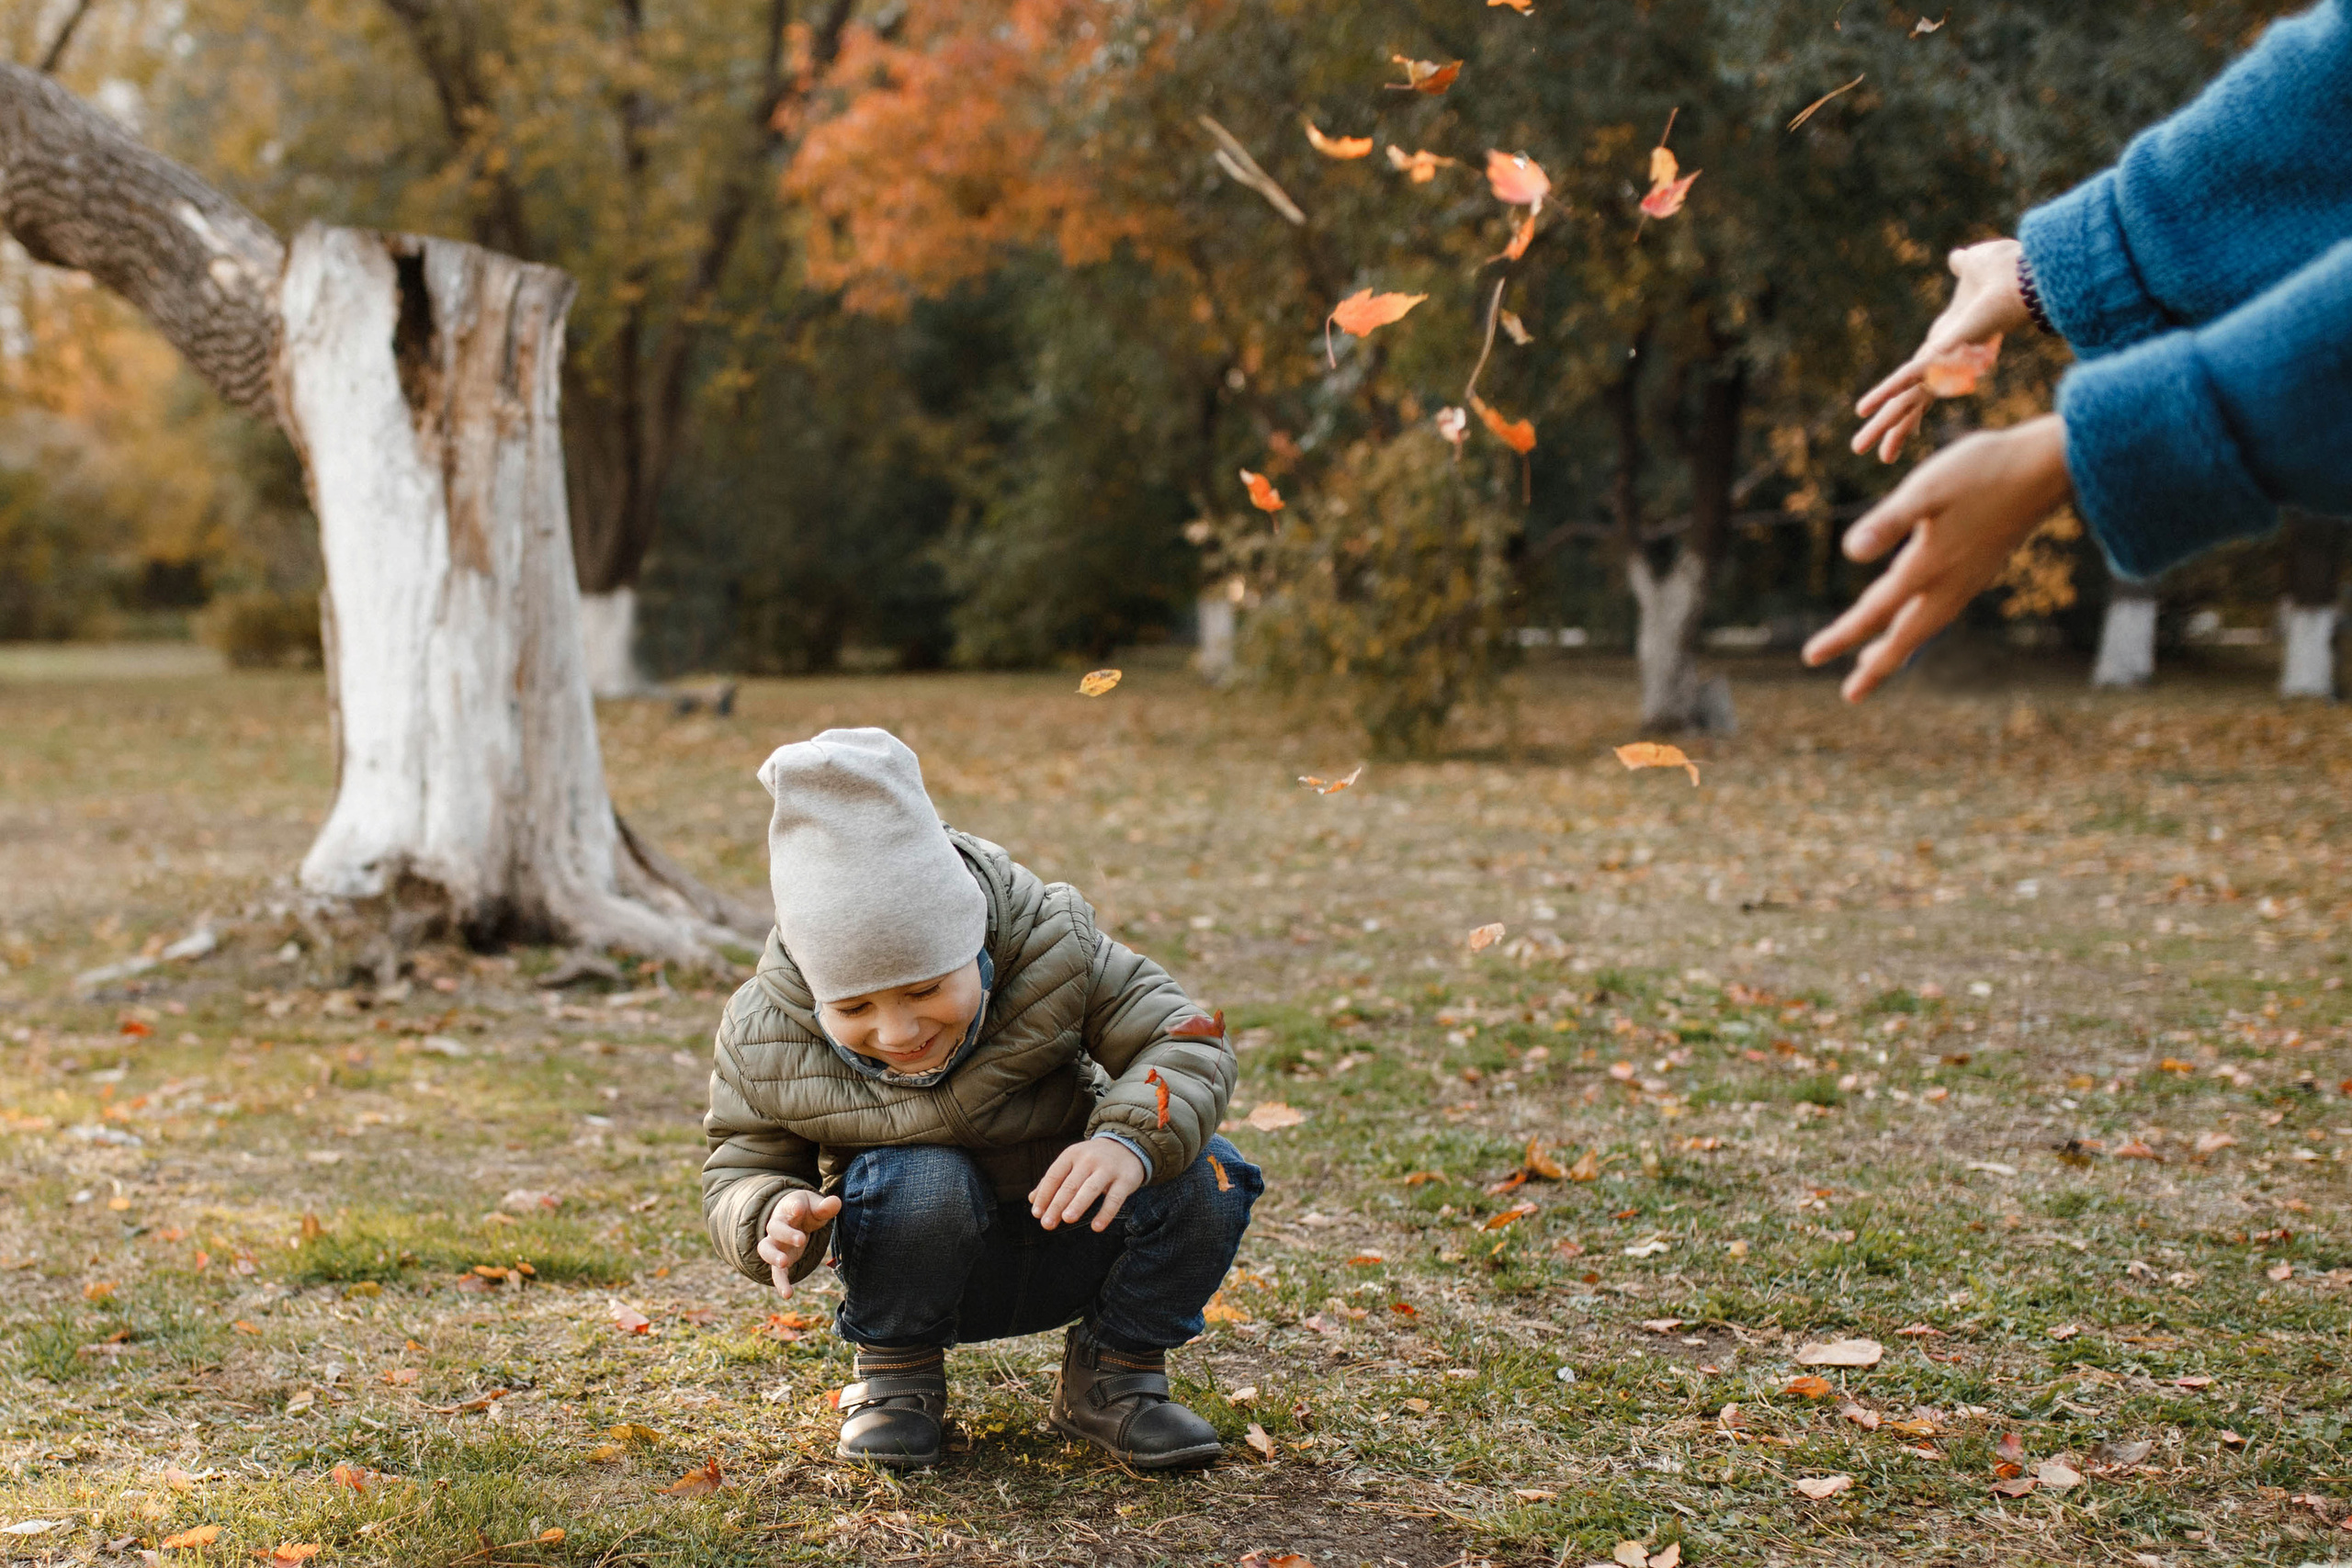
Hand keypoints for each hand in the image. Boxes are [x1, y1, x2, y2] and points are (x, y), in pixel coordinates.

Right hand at [756, 1188, 841, 1296]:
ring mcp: (776, 1244)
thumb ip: (825, 1207)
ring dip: (773, 1257)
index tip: (799, 1208)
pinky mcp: (780, 1259)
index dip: (794, 1207)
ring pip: (766, 1249)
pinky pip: (776, 1272)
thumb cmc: (806, 1210)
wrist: (794, 1216)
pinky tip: (788, 1295)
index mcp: (788, 1208)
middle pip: (774, 1228)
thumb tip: (835, 1202)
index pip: (789, 1206)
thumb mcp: (816, 1206)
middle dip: (786, 1234)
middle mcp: (777, 1226)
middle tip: (801, 1239)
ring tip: (783, 1264)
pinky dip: (781, 1283)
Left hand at [1029, 1138, 1146, 1232]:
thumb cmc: (1092, 1160)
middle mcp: (1088, 1160)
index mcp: (1072, 1155)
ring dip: (1078, 1204)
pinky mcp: (1125, 1179)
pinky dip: (1106, 1213)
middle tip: (1047, 1223)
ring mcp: (1108, 1169)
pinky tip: (1096, 1227)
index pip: (1054, 1176)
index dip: (1044, 1195)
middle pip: (1070, 1184)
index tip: (1037, 1214)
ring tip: (1067, 1219)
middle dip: (1057, 1205)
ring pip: (1090, 1188)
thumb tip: (1032, 1200)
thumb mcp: (1072, 1163)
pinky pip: (1115, 1199)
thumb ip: (1053, 1180)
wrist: (1127, 1145)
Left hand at [1803, 414, 2071, 702]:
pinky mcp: (1984, 566)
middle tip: (1851, 695)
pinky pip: (1944, 610)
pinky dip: (1923, 624)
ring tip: (1874, 662)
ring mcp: (1971, 577)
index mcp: (1928, 566)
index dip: (1841, 636)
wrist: (2048, 465)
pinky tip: (1920, 618)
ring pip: (1927, 625)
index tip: (1810, 658)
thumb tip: (1850, 552)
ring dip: (1900, 647)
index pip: (1874, 611)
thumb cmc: (1983, 470)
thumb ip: (1888, 522)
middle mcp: (1951, 581)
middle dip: (1876, 665)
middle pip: (1906, 636)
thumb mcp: (1926, 488)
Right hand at [1852, 239, 2033, 462]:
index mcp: (1948, 343)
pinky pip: (1905, 378)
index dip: (1911, 402)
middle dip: (1894, 429)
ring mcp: (1941, 364)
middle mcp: (1943, 361)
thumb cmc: (2009, 274)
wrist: (2026, 279)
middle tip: (1880, 457)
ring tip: (1871, 455)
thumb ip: (1964, 267)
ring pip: (1907, 402)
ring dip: (1886, 427)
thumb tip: (1959, 258)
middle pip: (1913, 401)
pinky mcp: (1938, 357)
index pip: (1922, 381)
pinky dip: (1884, 392)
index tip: (1907, 428)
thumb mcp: (1976, 269)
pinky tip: (1864, 410)